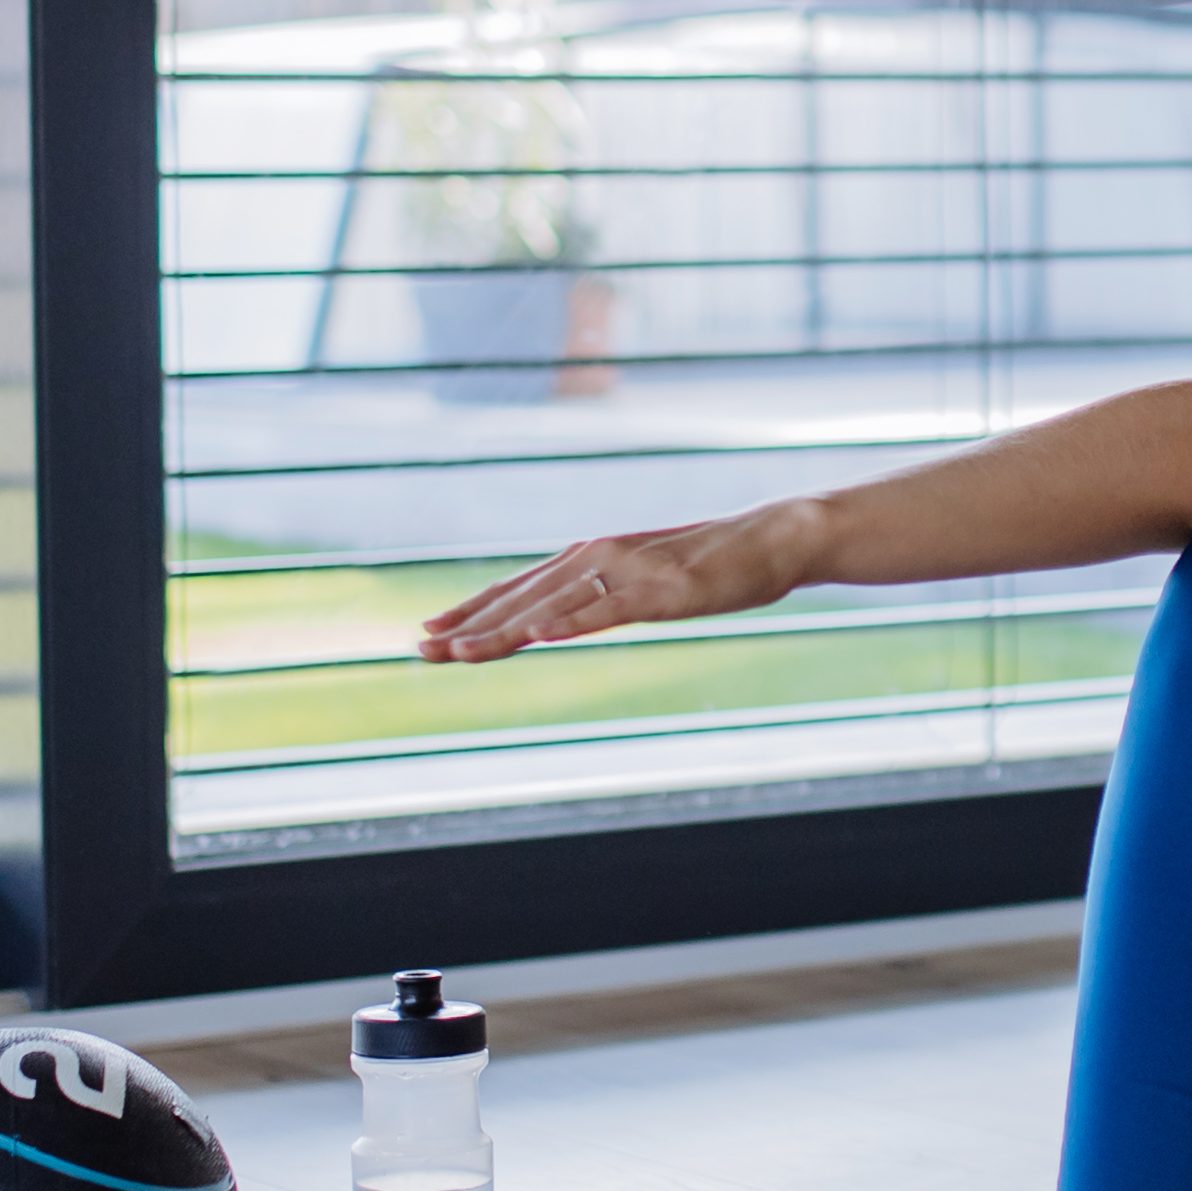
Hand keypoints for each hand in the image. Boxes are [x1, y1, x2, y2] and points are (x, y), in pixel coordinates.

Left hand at [413, 504, 814, 662]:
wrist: (772, 538)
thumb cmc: (712, 562)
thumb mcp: (646, 577)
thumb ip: (606, 592)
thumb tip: (572, 612)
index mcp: (591, 556)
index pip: (518, 587)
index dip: (472, 609)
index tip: (430, 630)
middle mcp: (597, 557)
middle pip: (521, 598)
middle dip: (468, 625)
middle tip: (420, 648)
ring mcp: (627, 572)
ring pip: (551, 608)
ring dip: (503, 632)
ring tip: (460, 652)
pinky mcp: (660, 590)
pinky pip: (607, 610)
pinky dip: (570, 623)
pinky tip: (539, 637)